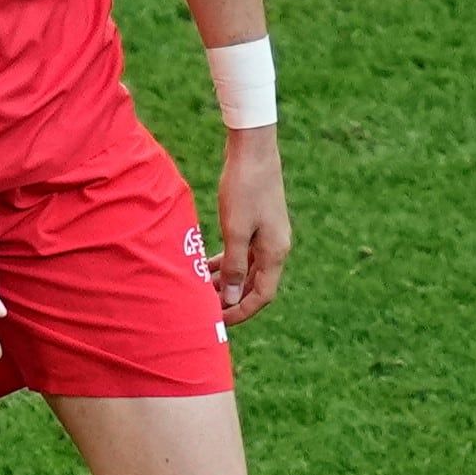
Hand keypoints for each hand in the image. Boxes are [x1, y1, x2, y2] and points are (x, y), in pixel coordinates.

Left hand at [213, 129, 290, 322]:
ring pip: (246, 271)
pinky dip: (225, 263)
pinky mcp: (256, 225)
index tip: (218, 322)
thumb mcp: (235, 231)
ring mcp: (267, 236)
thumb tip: (231, 299)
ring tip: (200, 290)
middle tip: (205, 310)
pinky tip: (205, 267)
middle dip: (231, 300)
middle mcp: (275, 248)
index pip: (261, 295)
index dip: (240, 312)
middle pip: (254, 286)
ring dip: (226, 282)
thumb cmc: (244, 190)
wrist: (253, 153)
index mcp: (275, 253)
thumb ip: (233, 266)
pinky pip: (242, 254)